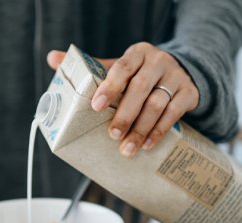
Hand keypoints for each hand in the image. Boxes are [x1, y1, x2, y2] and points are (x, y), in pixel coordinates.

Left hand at [47, 42, 198, 155]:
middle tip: (112, 135)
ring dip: (141, 129)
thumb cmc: (140, 74)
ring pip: (157, 104)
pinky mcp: (189, 93)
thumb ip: (90, 67)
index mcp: (137, 53)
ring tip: (127, 149)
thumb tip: (52, 59)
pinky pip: (174, 114)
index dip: (109, 87)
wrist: (180, 72)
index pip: (122, 67)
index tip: (96, 106)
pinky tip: (148, 145)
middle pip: (140, 89)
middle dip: (125, 115)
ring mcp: (175, 77)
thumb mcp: (119, 67)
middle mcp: (158, 62)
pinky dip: (159, 131)